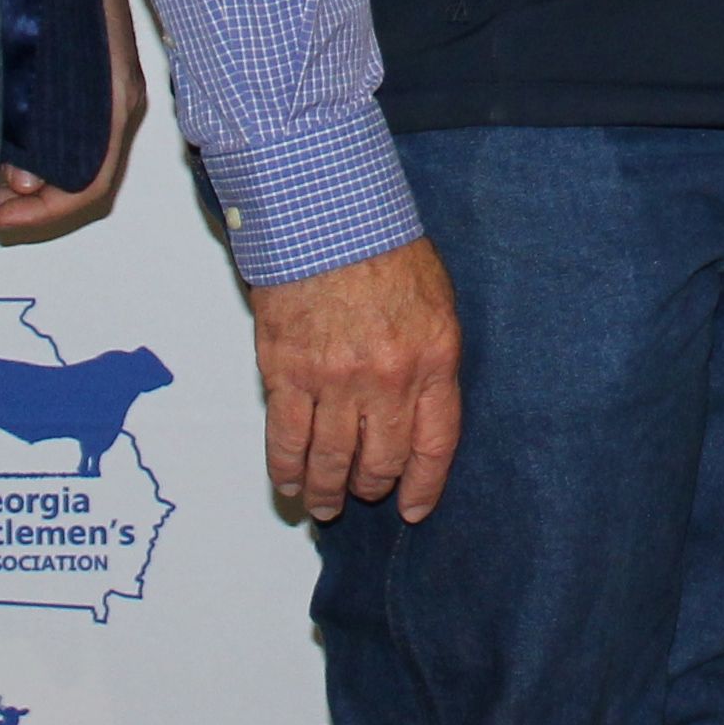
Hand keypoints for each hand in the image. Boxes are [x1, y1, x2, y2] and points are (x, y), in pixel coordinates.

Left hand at [0, 0, 152, 246]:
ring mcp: (111, 96)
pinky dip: (39, 153)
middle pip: (82, 181)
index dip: (43, 214)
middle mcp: (118, 108)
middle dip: (31, 202)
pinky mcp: (96, 83)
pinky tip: (5, 148)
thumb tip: (23, 180)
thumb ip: (32, 121)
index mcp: (114, 105)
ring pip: (77, 162)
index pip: (90, 187)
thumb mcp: (37, 60)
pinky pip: (72, 136)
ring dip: (32, 180)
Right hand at [250, 236, 461, 524]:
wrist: (326, 217)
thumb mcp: (436, 301)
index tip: (413, 507)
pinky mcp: (288, 373)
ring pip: (332, 459)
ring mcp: (335, 380)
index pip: (435, 444)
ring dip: (327, 490)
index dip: (424, 485)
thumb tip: (419, 407)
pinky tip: (290, 484)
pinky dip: (287, 469)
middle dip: (372, 486)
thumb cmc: (382, 248)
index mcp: (433, 359)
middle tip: (363, 494)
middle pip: (382, 459)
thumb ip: (431, 358)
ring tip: (324, 504)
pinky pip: (287, 438)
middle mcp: (387, 378)